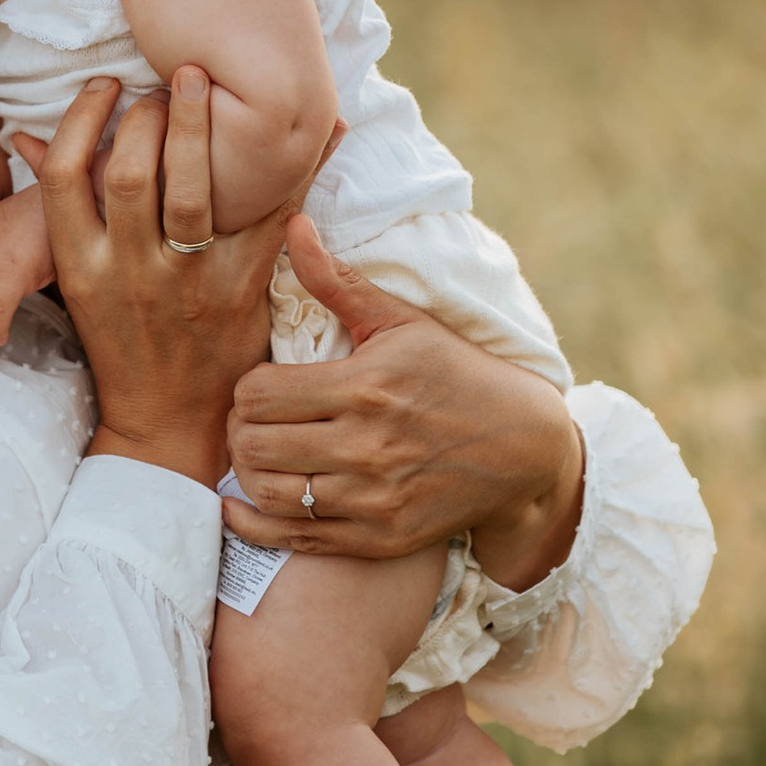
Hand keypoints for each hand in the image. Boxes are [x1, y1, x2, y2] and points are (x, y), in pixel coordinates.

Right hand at [21, 70, 285, 488]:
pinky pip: (268, 220)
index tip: (105, 85)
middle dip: (147, 112)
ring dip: (198, 126)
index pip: (63, 175)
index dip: (81, 118)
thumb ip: (65, 211)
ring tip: (207, 84)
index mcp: (81, 267)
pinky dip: (296, 172)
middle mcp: (128, 272)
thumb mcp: (78, 280)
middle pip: (128, 171)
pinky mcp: (239, 292)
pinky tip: (320, 125)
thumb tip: (24, 136)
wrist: (167, 423)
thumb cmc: (120, 339)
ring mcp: (185, 283)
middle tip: (170, 80)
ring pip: (189, 191)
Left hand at [223, 218, 583, 585]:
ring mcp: (374, 499)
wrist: (525, 448)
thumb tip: (292, 225)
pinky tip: (241, 505)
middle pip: (253, 444)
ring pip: (268, 492)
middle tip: (250, 422)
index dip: (245, 389)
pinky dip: (255, 523)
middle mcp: (367, 447)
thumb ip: (337, 281)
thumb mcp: (403, 321)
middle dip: (240, 429)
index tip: (260, 387)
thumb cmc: (459, 374)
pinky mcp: (379, 539)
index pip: (258, 394)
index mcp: (366, 387)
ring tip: (256, 454)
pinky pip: (295, 539)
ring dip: (247, 472)